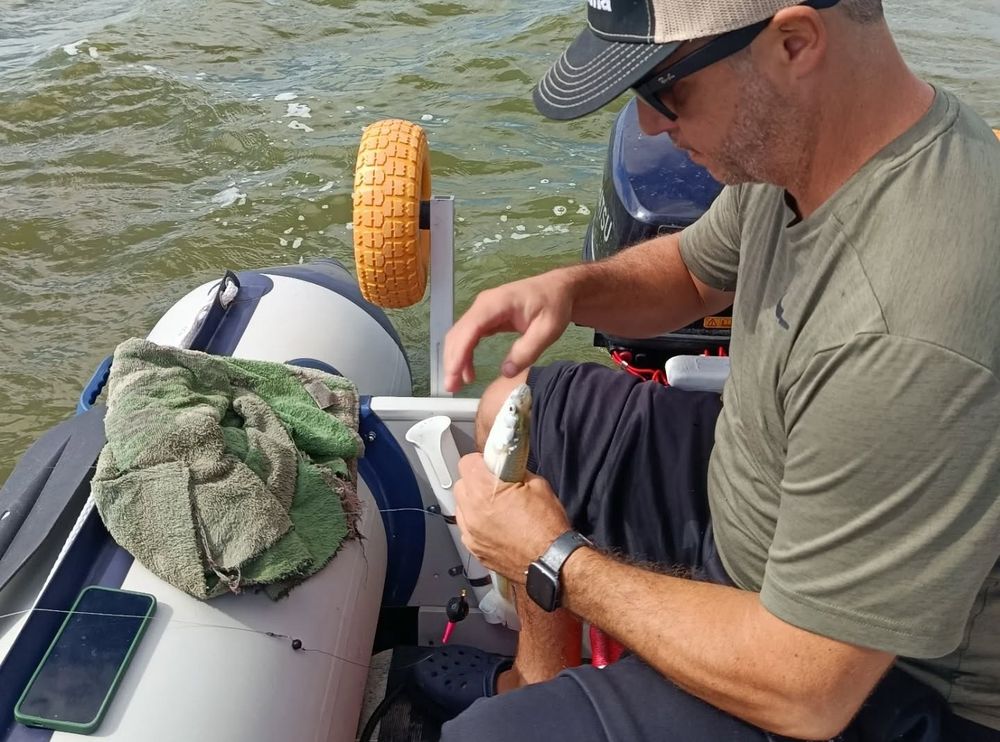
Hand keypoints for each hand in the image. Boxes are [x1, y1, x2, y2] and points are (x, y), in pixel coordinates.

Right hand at [443, 270, 574, 391]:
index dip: (459, 353)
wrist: (558, 288)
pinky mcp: (486, 317)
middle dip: (452, 361)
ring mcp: (482, 310)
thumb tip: (505, 371)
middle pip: (459, 333)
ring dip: (455, 359)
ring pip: (460, 336)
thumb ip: (527, 350)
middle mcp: (483, 305)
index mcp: (496, 304)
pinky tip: (468, 371)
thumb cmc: (554, 304)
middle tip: (452, 387)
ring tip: (458, 384)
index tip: (453, 375)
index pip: (470, 329)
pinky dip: (464, 354)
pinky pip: (468, 336)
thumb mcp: (548, 329)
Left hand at [453, 453, 570, 583]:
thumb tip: (509, 465)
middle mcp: (472, 514)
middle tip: (495, 484)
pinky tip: (496, 525)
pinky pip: (467, 530)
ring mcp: (471, 535)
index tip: (490, 464)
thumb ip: (516, 471)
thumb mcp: (538, 485)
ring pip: (461, 508)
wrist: (552, 562)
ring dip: (474, 504)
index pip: (466, 463)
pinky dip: (477, 524)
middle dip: (476, 481)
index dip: (481, 461)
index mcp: (484, 493)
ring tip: (497, 507)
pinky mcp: (475, 550)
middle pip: (461, 485)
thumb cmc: (548, 528)